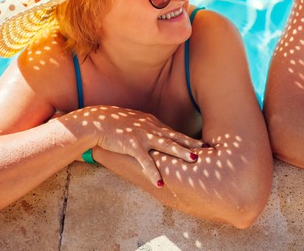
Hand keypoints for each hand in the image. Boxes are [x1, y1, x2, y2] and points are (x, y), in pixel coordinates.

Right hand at [78, 105, 203, 186]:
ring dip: (180, 152)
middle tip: (207, 150)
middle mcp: (151, 128)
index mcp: (153, 124)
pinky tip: (160, 183)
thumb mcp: (136, 123)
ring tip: (193, 160)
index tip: (203, 145)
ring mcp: (143, 136)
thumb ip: (148, 129)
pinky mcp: (132, 145)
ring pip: (166, 145)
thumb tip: (158, 137)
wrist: (97, 122)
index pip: (174, 133)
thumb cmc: (114, 124)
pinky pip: (145, 161)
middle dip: (191, 143)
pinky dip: (153, 172)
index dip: (188, 140)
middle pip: (175, 137)